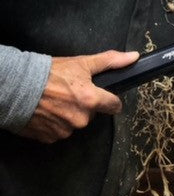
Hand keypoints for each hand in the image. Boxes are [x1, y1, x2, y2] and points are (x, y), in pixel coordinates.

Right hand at [19, 50, 138, 143]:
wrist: (16, 87)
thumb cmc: (51, 73)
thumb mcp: (83, 63)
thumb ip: (111, 61)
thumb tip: (134, 57)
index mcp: (91, 100)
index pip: (114, 106)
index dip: (110, 99)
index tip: (104, 95)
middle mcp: (81, 119)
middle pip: (92, 113)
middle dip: (85, 104)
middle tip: (71, 92)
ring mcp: (64, 130)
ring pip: (76, 123)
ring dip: (70, 114)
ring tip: (56, 100)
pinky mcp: (49, 138)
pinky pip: (59, 131)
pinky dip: (55, 122)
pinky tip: (48, 110)